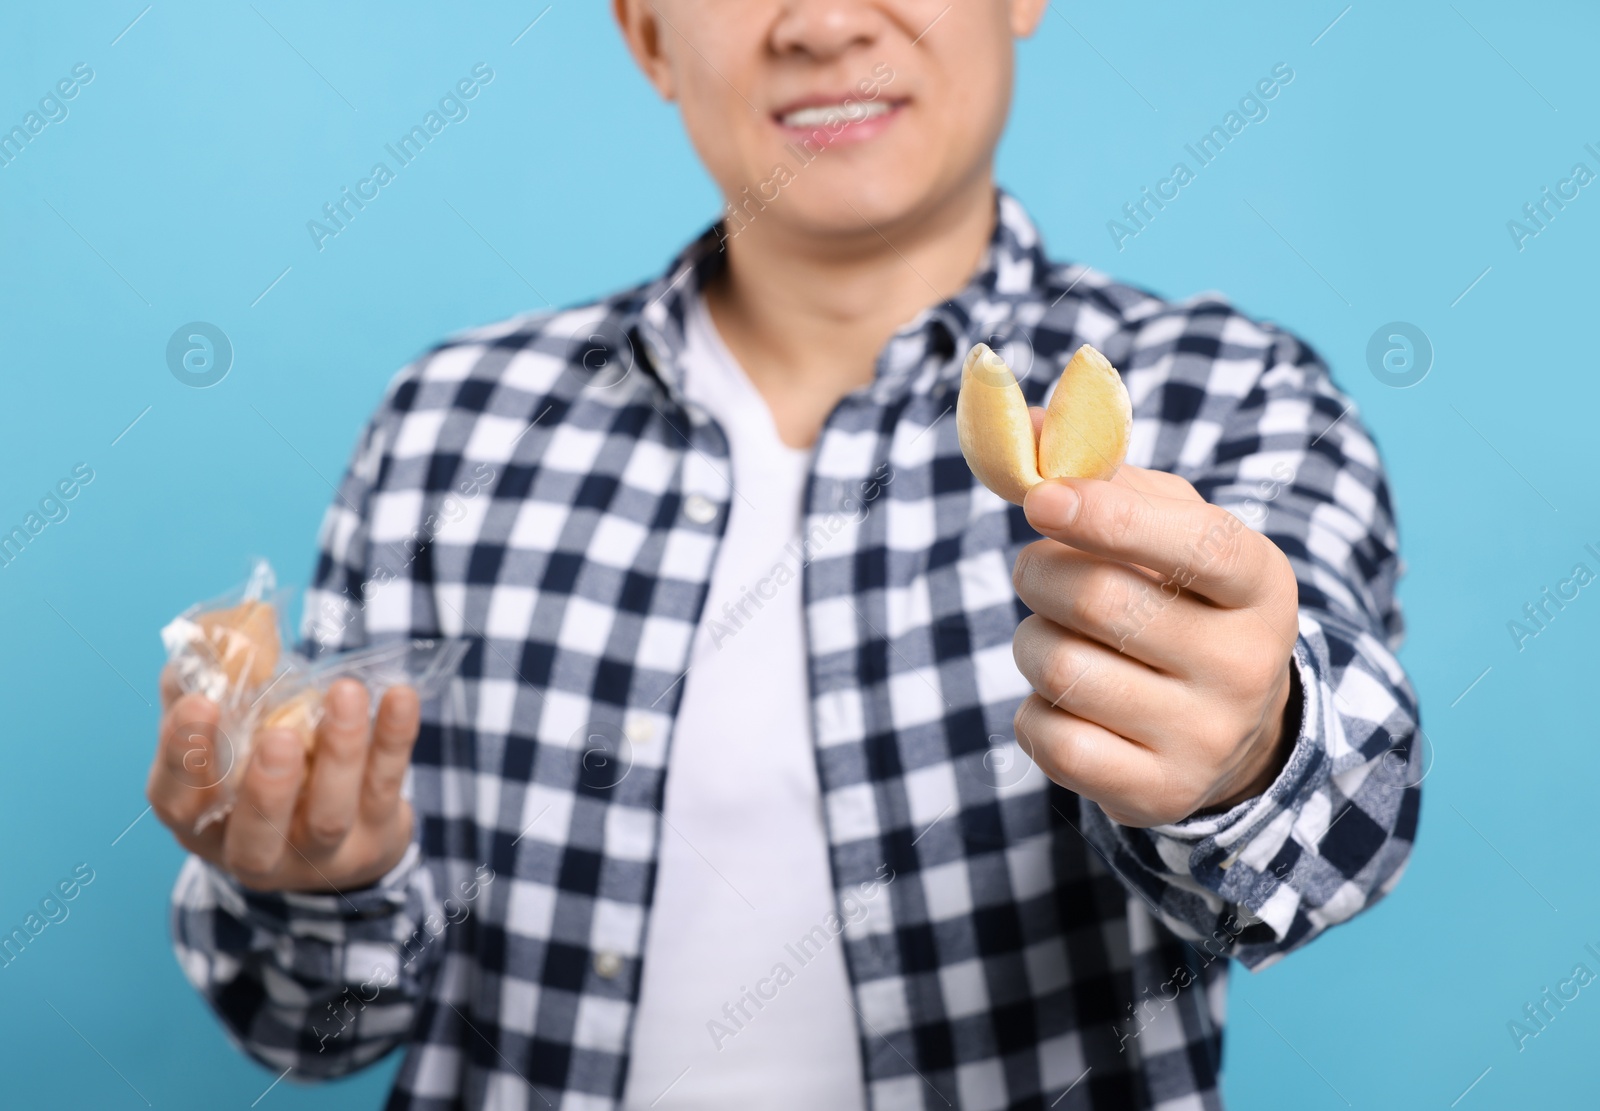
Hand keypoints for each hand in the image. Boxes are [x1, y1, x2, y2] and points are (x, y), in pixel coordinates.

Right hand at [147, 668, 420, 891]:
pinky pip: (385, 787)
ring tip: (345, 692)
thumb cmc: (262, 769)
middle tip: (280, 735)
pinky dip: (393, 739)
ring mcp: (320, 856)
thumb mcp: (225, 738)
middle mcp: (254, 852)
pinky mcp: (376, 837)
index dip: (184, 755)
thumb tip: (209, 638)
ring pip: (329, 814)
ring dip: (339, 751)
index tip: (200, 702)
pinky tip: (399, 696)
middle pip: (256, 835)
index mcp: (201, 824)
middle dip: (268, 786)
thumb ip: (208, 689)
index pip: (178, 802)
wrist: (340, 837)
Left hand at [1010, 461, 1300, 826]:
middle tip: (1037, 568)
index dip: (1110, 516)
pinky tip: (1070, 703)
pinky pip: (1047, 737)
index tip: (1040, 498)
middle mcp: (1247, 666)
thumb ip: (1099, 470)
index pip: (1196, 544)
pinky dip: (1033, 710)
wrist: (1230, 731)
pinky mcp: (1157, 794)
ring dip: (1031, 640)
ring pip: (1060, 668)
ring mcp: (1205, 738)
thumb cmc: (1180, 600)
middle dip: (1039, 573)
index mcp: (1261, 584)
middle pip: (1099, 602)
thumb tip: (1022, 421)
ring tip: (1061, 638)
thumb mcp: (1165, 528)